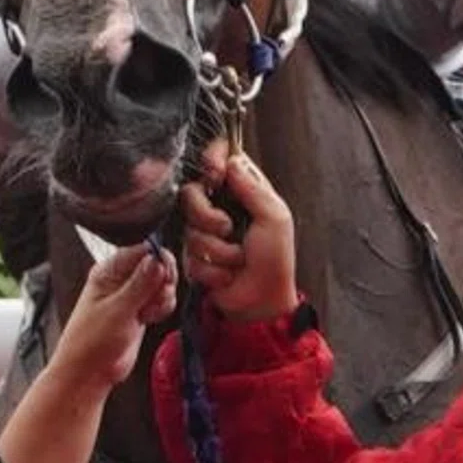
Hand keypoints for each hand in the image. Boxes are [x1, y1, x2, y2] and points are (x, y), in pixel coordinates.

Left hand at [47, 242, 177, 394]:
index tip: (166, 274)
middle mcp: (121, 279)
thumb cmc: (92, 339)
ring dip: (163, 298)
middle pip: (157, 265)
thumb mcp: (118, 310)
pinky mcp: (140, 310)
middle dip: (164, 281)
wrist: (89, 370)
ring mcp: (131, 295)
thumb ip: (140, 285)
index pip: (141, 251)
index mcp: (109, 270)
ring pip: (162, 285)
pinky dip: (162, 309)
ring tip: (147, 313)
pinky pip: (161, 301)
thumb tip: (157, 258)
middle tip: (156, 298)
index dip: (159, 258)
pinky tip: (149, 319)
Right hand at [183, 139, 298, 322]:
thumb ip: (254, 188)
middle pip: (192, 192)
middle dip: (208, 215)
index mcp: (244, 192)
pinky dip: (211, 268)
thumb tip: (231, 161)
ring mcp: (205, 230)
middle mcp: (221, 206)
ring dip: (216, 249)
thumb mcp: (274, 219)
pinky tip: (226, 275)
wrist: (259, 304)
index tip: (214, 174)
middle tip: (227, 229)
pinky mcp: (193, 254)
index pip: (221, 158)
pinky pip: (188, 252)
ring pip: (189, 226)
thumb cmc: (275, 262)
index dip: (211, 159)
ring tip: (236, 261)